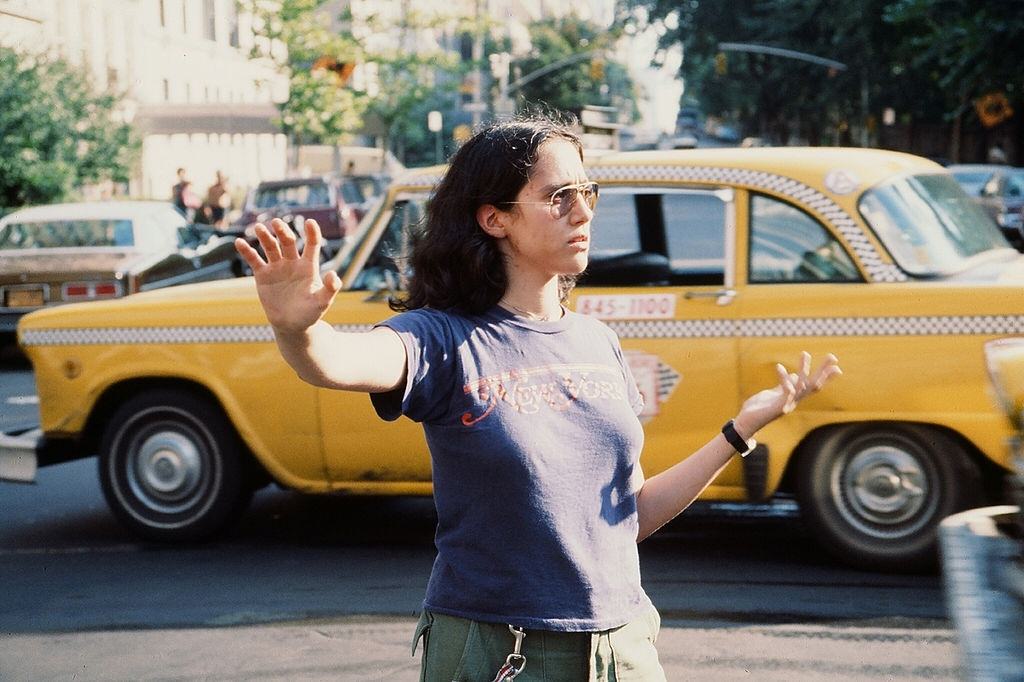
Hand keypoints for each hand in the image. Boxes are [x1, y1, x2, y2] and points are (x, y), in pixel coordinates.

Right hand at [234, 218, 340, 334]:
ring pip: (271, 247)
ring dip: (265, 236)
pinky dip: (247, 251)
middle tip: (276, 222)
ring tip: (258, 227)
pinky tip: (239, 242)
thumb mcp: (323, 302)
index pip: (312, 244)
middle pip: (288, 242)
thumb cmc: (310, 313)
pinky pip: (254, 260)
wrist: (292, 325)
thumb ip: (330, 288)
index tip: (310, 222)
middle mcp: (293, 262)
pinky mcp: (263, 275)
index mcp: (309, 266)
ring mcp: (277, 267)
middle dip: (283, 231)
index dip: (312, 233)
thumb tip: (332, 273)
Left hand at [734, 352, 841, 437]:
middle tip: (833, 356)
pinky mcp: (777, 407)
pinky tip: (779, 367)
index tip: (837, 366)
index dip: (825, 376)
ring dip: (803, 369)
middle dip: (823, 371)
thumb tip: (795, 375)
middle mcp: (794, 401)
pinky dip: (783, 379)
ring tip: (805, 353)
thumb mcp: (773, 394)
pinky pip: (784, 391)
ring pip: (800, 386)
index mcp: (794, 397)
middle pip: (813, 385)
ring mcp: (787, 404)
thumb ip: (784, 385)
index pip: (813, 385)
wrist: (746, 423)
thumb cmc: (759, 409)